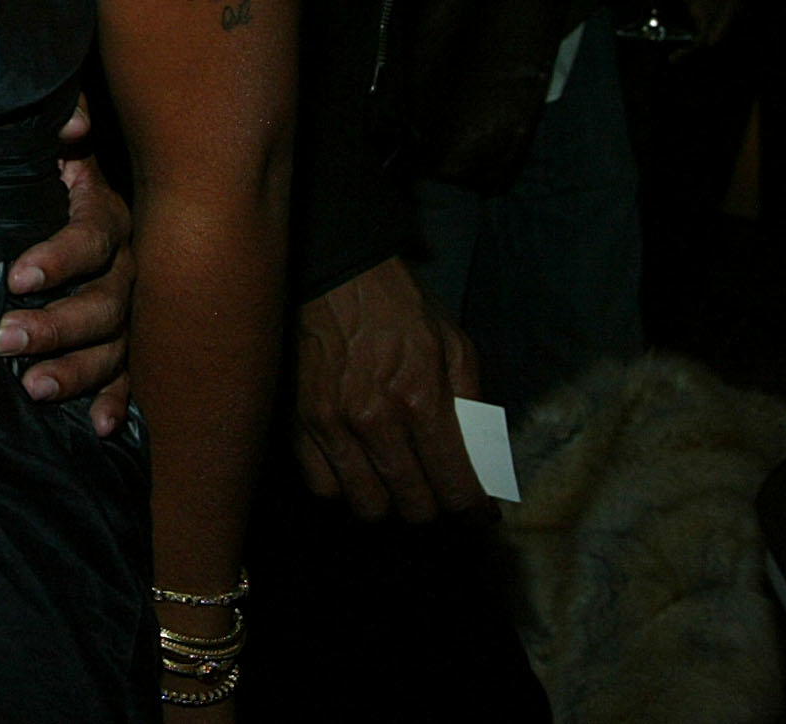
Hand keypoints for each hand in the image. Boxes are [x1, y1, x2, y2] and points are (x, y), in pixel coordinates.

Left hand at [0, 96, 135, 434]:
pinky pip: (130, 375)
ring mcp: (132, 308)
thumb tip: (69, 130)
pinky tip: (101, 427)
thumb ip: (59, 125)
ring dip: (78, 369)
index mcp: (107, 216)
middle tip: (6, 339)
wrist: (74, 191)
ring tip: (34, 388)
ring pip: (115, 345)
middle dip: (56, 325)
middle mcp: (128, 266)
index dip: (59, 257)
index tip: (18, 276)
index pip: (91, 239)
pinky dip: (118, 401)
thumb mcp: (50, 143)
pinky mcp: (128, 341)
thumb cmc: (50, 171)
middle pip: (104, 302)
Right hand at [293, 257, 488, 522]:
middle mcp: (375, 420)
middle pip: (413, 507)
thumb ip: (472, 409)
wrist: (335, 274)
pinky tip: (358, 472)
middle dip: (434, 509)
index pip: (455, 487)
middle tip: (438, 495)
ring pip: (366, 505)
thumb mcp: (455, 346)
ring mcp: (332, 424)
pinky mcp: (300, 422)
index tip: (477, 512)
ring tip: (397, 487)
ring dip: (389, 504)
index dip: (473, 510)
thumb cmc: (402, 307)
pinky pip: (322, 486)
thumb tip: (485, 466)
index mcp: (421, 399)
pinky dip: (344, 490)